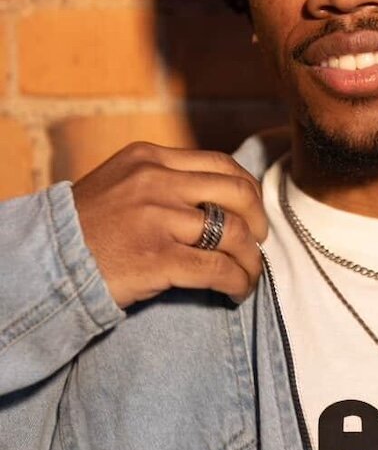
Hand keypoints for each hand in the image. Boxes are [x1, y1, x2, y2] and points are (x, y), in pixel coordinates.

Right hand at [72, 143, 267, 307]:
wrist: (46, 262)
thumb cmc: (86, 228)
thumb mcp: (121, 183)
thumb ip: (162, 181)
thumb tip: (215, 197)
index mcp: (150, 158)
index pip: (220, 164)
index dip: (246, 189)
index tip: (252, 211)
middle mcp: (156, 181)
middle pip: (236, 193)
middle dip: (258, 220)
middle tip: (259, 241)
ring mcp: (158, 219)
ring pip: (234, 233)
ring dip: (251, 259)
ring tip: (249, 274)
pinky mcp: (158, 258)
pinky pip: (218, 268)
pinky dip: (237, 281)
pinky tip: (237, 292)